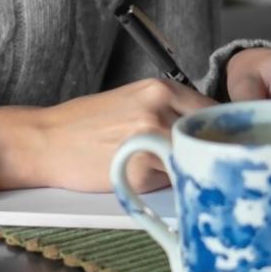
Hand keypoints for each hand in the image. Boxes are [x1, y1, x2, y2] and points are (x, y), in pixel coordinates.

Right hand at [0, 78, 215, 195]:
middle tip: (208, 158)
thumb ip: (170, 108)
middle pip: (208, 135)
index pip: (212, 109)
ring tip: (171, 167)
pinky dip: (165, 182)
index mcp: (160, 89)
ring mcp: (150, 142)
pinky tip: (146, 176)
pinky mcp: (140, 173)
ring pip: (192, 159)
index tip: (223, 139)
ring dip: (188, 166)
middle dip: (209, 149)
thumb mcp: (134, 99)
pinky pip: (171, 180)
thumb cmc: (87, 122)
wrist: (47, 141)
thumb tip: (208, 126)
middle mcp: (158, 112)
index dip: (220, 128)